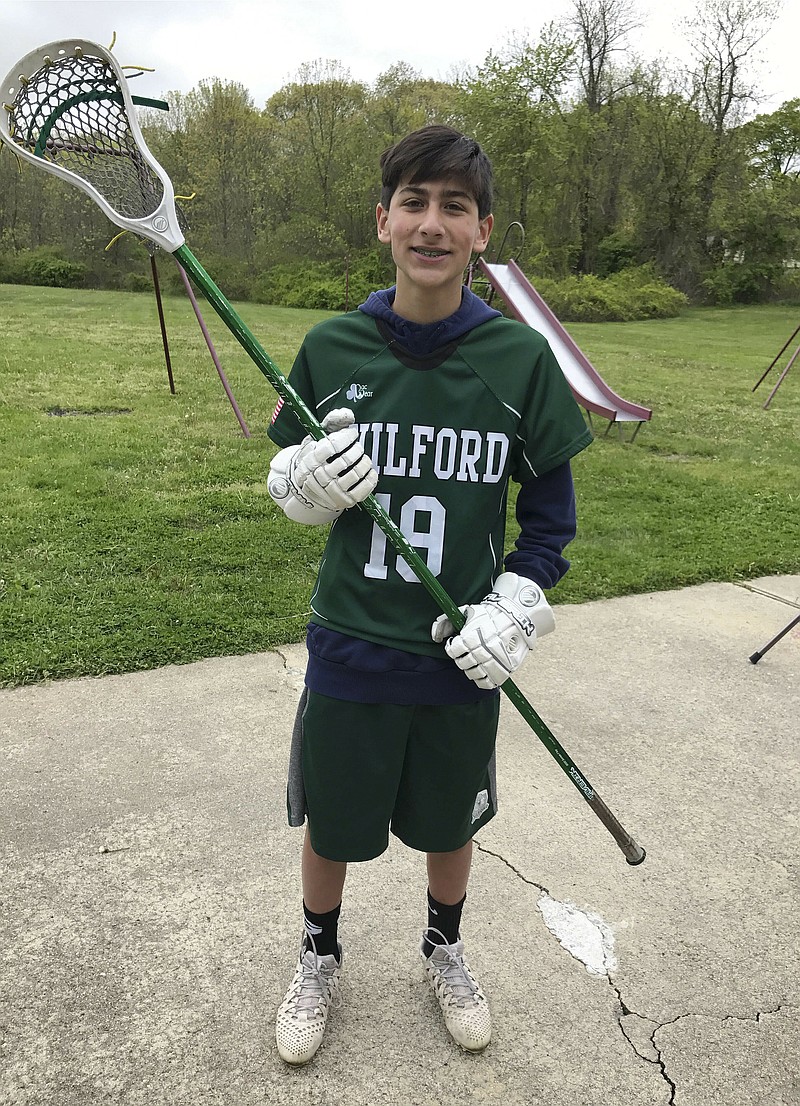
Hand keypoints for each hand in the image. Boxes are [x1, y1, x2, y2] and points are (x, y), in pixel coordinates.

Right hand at [289, 408, 377, 511]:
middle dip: (357, 449)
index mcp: (310, 459)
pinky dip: (371, 478)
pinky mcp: (344, 501)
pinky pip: (363, 490)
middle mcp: (319, 477)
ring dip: (365, 462)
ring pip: (356, 474)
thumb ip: (332, 421)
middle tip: (357, 447)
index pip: (332, 446)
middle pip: (346, 459)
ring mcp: (332, 491)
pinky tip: (369, 472)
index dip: (347, 437)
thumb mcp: (317, 436)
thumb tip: (349, 415)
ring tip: (363, 459)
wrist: (308, 487)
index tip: (352, 434)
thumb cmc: (317, 455)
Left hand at [431, 573, 554, 688]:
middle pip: (463, 664)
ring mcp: (494, 662)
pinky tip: (483, 672)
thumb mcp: (466, 612)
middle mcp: (482, 651)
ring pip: (474, 674)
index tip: (457, 644)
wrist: (516, 617)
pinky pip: (488, 683)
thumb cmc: (489, 615)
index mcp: (471, 638)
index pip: (452, 652)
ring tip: (476, 661)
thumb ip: (446, 622)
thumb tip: (435, 637)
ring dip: (472, 669)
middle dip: (462, 659)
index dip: (452, 648)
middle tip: (468, 653)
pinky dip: (483, 680)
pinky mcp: (505, 669)